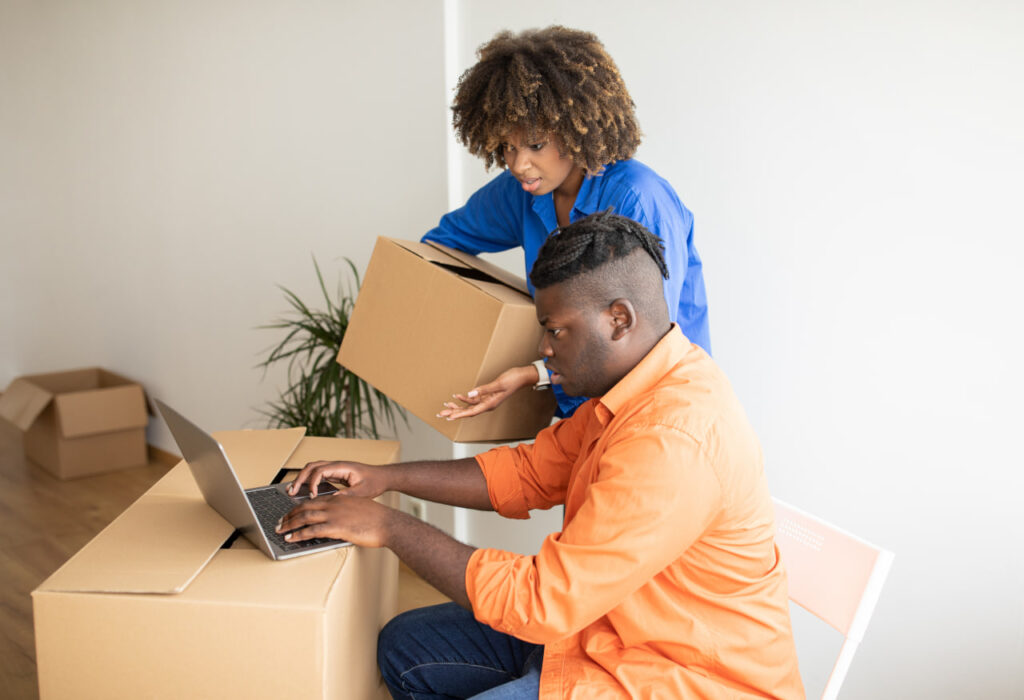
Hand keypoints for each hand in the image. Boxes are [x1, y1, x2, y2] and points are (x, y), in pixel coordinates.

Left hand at [276, 493, 394, 547]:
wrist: (388, 523)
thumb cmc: (378, 519)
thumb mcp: (359, 510)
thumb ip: (346, 512)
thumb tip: (338, 521)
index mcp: (339, 499)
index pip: (313, 501)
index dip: (299, 507)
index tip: (291, 513)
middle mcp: (334, 504)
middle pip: (305, 507)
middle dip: (290, 515)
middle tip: (280, 522)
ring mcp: (334, 515)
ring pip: (305, 517)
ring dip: (290, 524)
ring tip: (280, 530)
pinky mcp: (336, 527)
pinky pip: (312, 530)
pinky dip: (298, 534)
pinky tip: (291, 538)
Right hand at [287, 460, 387, 498]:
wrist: (382, 477)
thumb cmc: (375, 482)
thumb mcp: (363, 492)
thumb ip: (348, 495)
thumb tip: (332, 500)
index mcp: (342, 467)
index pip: (320, 470)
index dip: (313, 483)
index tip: (312, 496)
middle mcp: (336, 465)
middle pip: (312, 466)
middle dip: (300, 478)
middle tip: (291, 491)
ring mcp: (335, 468)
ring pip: (312, 469)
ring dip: (302, 478)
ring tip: (292, 490)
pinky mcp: (335, 473)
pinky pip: (317, 474)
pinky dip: (308, 481)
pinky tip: (304, 491)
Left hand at [437, 364, 539, 420]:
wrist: (522, 377)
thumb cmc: (513, 379)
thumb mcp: (498, 384)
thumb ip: (484, 390)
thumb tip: (470, 395)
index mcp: (490, 404)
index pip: (472, 412)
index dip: (459, 415)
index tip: (449, 417)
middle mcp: (487, 405)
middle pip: (468, 412)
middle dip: (454, 412)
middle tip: (440, 414)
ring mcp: (487, 401)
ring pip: (469, 407)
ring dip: (457, 406)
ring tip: (445, 406)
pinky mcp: (488, 396)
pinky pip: (474, 400)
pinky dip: (465, 398)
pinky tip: (457, 396)